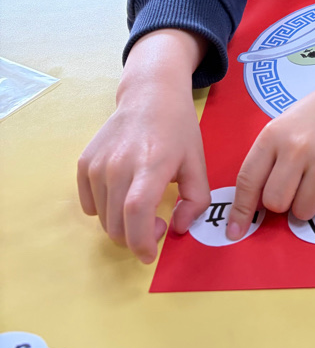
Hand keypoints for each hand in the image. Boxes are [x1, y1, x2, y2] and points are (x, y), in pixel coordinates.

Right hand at [77, 29, 210, 263]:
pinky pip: (89, 203)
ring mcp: (97, 164)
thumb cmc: (178, 129)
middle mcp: (119, 165)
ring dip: (121, 225)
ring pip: (102, 217)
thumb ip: (196, 200)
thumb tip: (178, 229)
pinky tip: (123, 194)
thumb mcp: (198, 162)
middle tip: (155, 226)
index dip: (141, 242)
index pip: (136, 215)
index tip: (152, 253)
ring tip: (142, 207)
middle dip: (135, 239)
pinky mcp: (84, 162)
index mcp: (151, 165)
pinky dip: (104, 210)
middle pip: (116, 224)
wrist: (149, 94)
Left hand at [226, 40, 314, 237]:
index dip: (240, 211)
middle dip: (283, 204)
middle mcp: (297, 147)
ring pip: (304, 211)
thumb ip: (265, 163)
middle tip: (294, 187)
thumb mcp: (280, 129)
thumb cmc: (311, 119)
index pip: (248, 181)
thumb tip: (253, 209)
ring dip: (308, 204)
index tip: (235, 232)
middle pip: (276, 203)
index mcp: (273, 136)